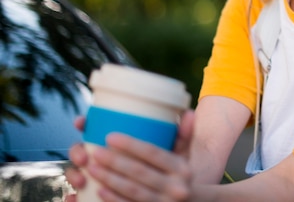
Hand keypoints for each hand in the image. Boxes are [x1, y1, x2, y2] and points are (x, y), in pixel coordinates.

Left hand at [65, 111, 194, 201]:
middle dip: (114, 161)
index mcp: (182, 168)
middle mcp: (176, 187)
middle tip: (95, 152)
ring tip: (92, 168)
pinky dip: (114, 199)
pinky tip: (100, 190)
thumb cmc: (181, 177)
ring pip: (133, 191)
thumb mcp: (186, 157)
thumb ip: (185, 135)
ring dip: (109, 179)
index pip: (153, 153)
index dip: (131, 145)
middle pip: (139, 172)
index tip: (110, 136)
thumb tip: (189, 113)